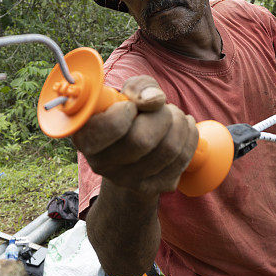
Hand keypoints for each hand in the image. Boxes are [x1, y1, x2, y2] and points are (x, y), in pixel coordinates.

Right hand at [71, 75, 198, 196]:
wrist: (135, 146)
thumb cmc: (130, 112)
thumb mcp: (129, 92)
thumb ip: (139, 88)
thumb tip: (155, 100)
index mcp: (85, 137)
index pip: (111, 128)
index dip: (128, 111)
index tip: (132, 106)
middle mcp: (101, 164)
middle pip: (142, 141)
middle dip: (162, 115)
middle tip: (162, 108)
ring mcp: (126, 180)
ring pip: (167, 150)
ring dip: (179, 123)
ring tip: (174, 115)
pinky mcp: (152, 187)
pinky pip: (182, 160)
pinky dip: (190, 136)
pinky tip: (184, 128)